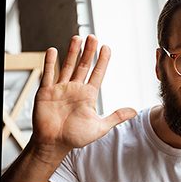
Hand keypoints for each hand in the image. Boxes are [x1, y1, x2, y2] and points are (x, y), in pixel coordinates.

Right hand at [30, 35, 136, 154]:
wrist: (53, 144)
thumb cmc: (75, 137)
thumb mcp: (99, 127)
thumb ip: (116, 117)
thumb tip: (135, 111)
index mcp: (87, 95)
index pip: (97, 73)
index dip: (102, 60)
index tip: (106, 47)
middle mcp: (74, 89)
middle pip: (83, 66)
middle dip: (88, 51)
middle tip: (93, 37)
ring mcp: (60, 89)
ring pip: (67, 66)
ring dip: (72, 52)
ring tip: (77, 38)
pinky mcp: (46, 91)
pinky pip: (48, 74)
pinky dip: (49, 62)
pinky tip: (53, 50)